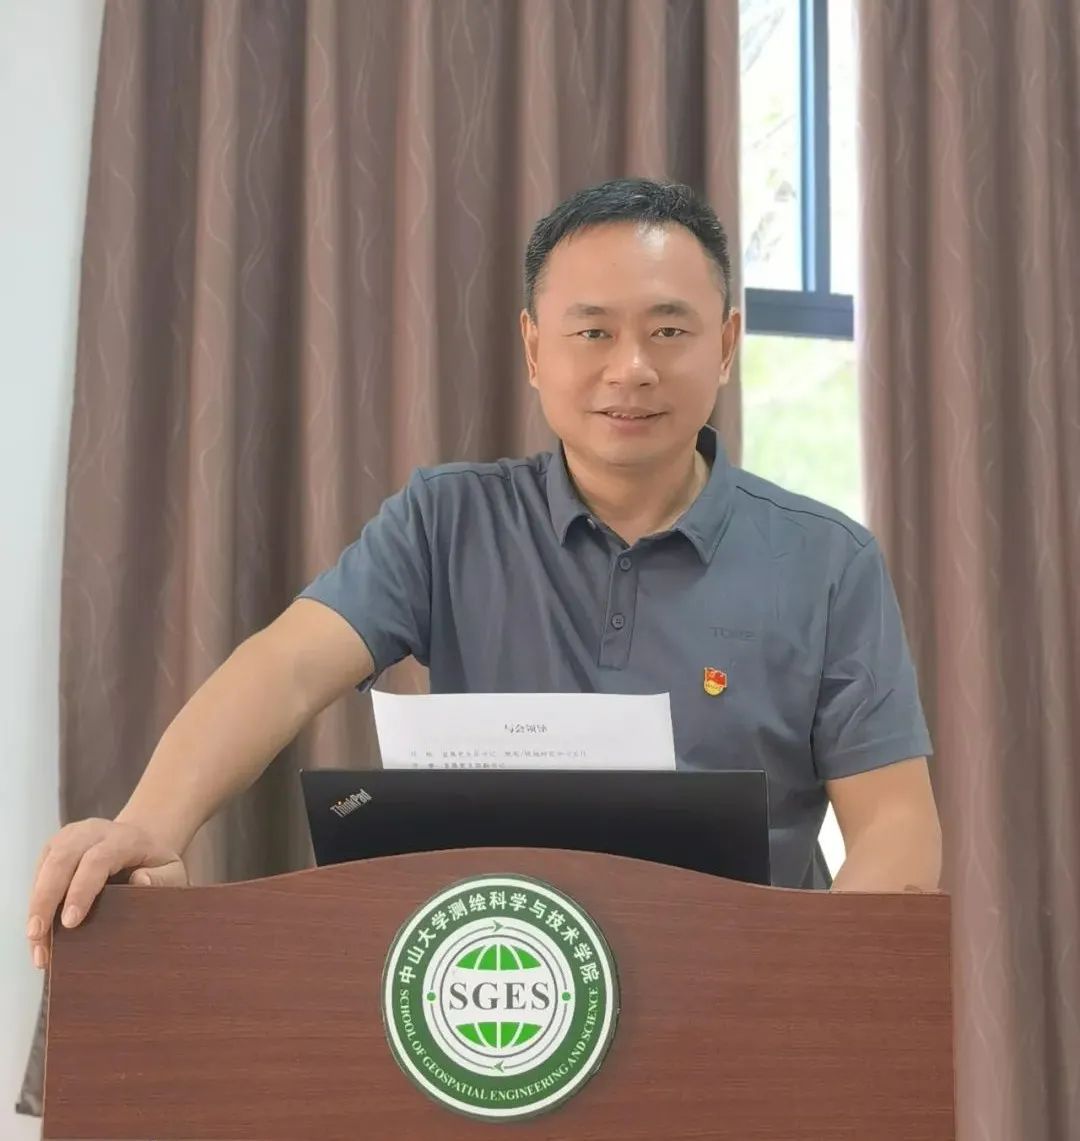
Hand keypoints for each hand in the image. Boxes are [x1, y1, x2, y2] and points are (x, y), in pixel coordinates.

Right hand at [27, 818, 186, 968]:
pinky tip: (37, 934)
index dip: (81, 891)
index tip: (71, 922)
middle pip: (62, 860)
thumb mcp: (172, 870)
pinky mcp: (54, 848)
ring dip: (35, 905)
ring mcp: (69, 837)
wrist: (140, 840)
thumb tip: (140, 882)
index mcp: (123, 837)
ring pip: (45, 866)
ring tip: (35, 943)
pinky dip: (35, 904)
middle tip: (39, 935)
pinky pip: (38, 874)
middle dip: (46, 899)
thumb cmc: (155, 862)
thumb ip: (163, 878)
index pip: (97, 860)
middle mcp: (92, 832)